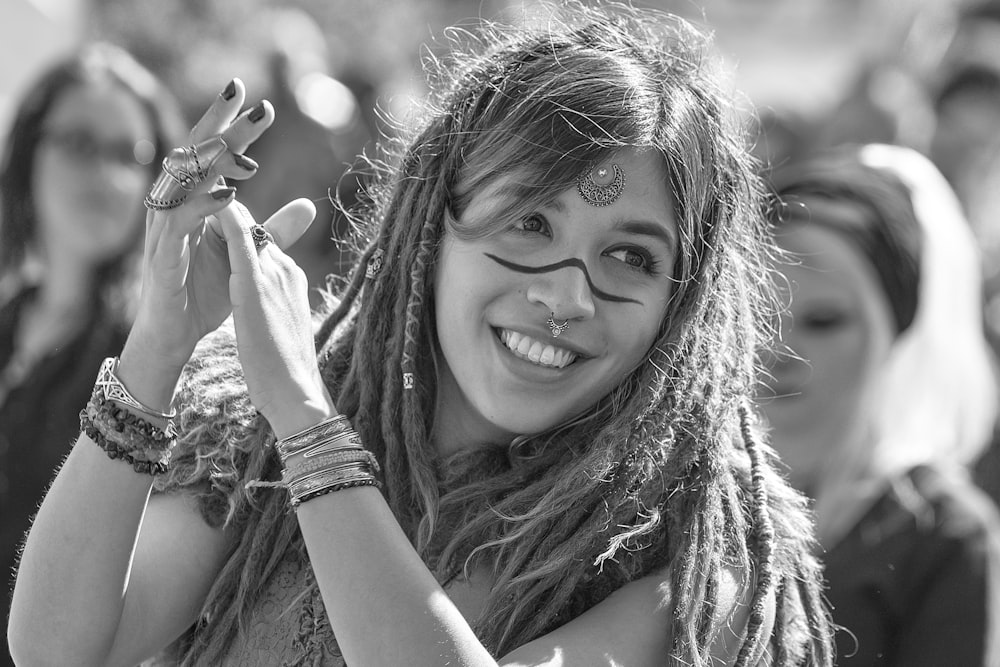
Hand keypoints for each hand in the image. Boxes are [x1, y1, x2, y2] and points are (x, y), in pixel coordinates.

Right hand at [127, 79, 275, 372]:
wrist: (177, 335)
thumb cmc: (205, 292)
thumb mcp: (247, 256)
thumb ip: (274, 230)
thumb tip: (308, 205)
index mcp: (195, 201)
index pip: (214, 154)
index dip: (235, 128)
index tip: (263, 104)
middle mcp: (174, 205)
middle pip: (195, 154)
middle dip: (221, 124)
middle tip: (246, 95)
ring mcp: (164, 228)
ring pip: (182, 180)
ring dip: (212, 159)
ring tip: (239, 142)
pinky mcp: (161, 254)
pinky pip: (178, 222)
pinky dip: (201, 206)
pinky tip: (227, 194)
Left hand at [214, 200, 331, 438]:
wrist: (297, 391)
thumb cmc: (287, 370)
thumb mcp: (279, 328)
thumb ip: (272, 307)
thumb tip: (262, 304)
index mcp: (289, 281)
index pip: (263, 242)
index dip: (241, 228)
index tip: (219, 217)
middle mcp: (284, 270)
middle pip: (254, 230)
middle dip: (230, 212)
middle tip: (206, 191)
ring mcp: (273, 274)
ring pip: (247, 227)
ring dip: (225, 206)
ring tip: (202, 186)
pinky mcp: (256, 283)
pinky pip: (239, 237)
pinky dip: (224, 216)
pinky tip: (205, 202)